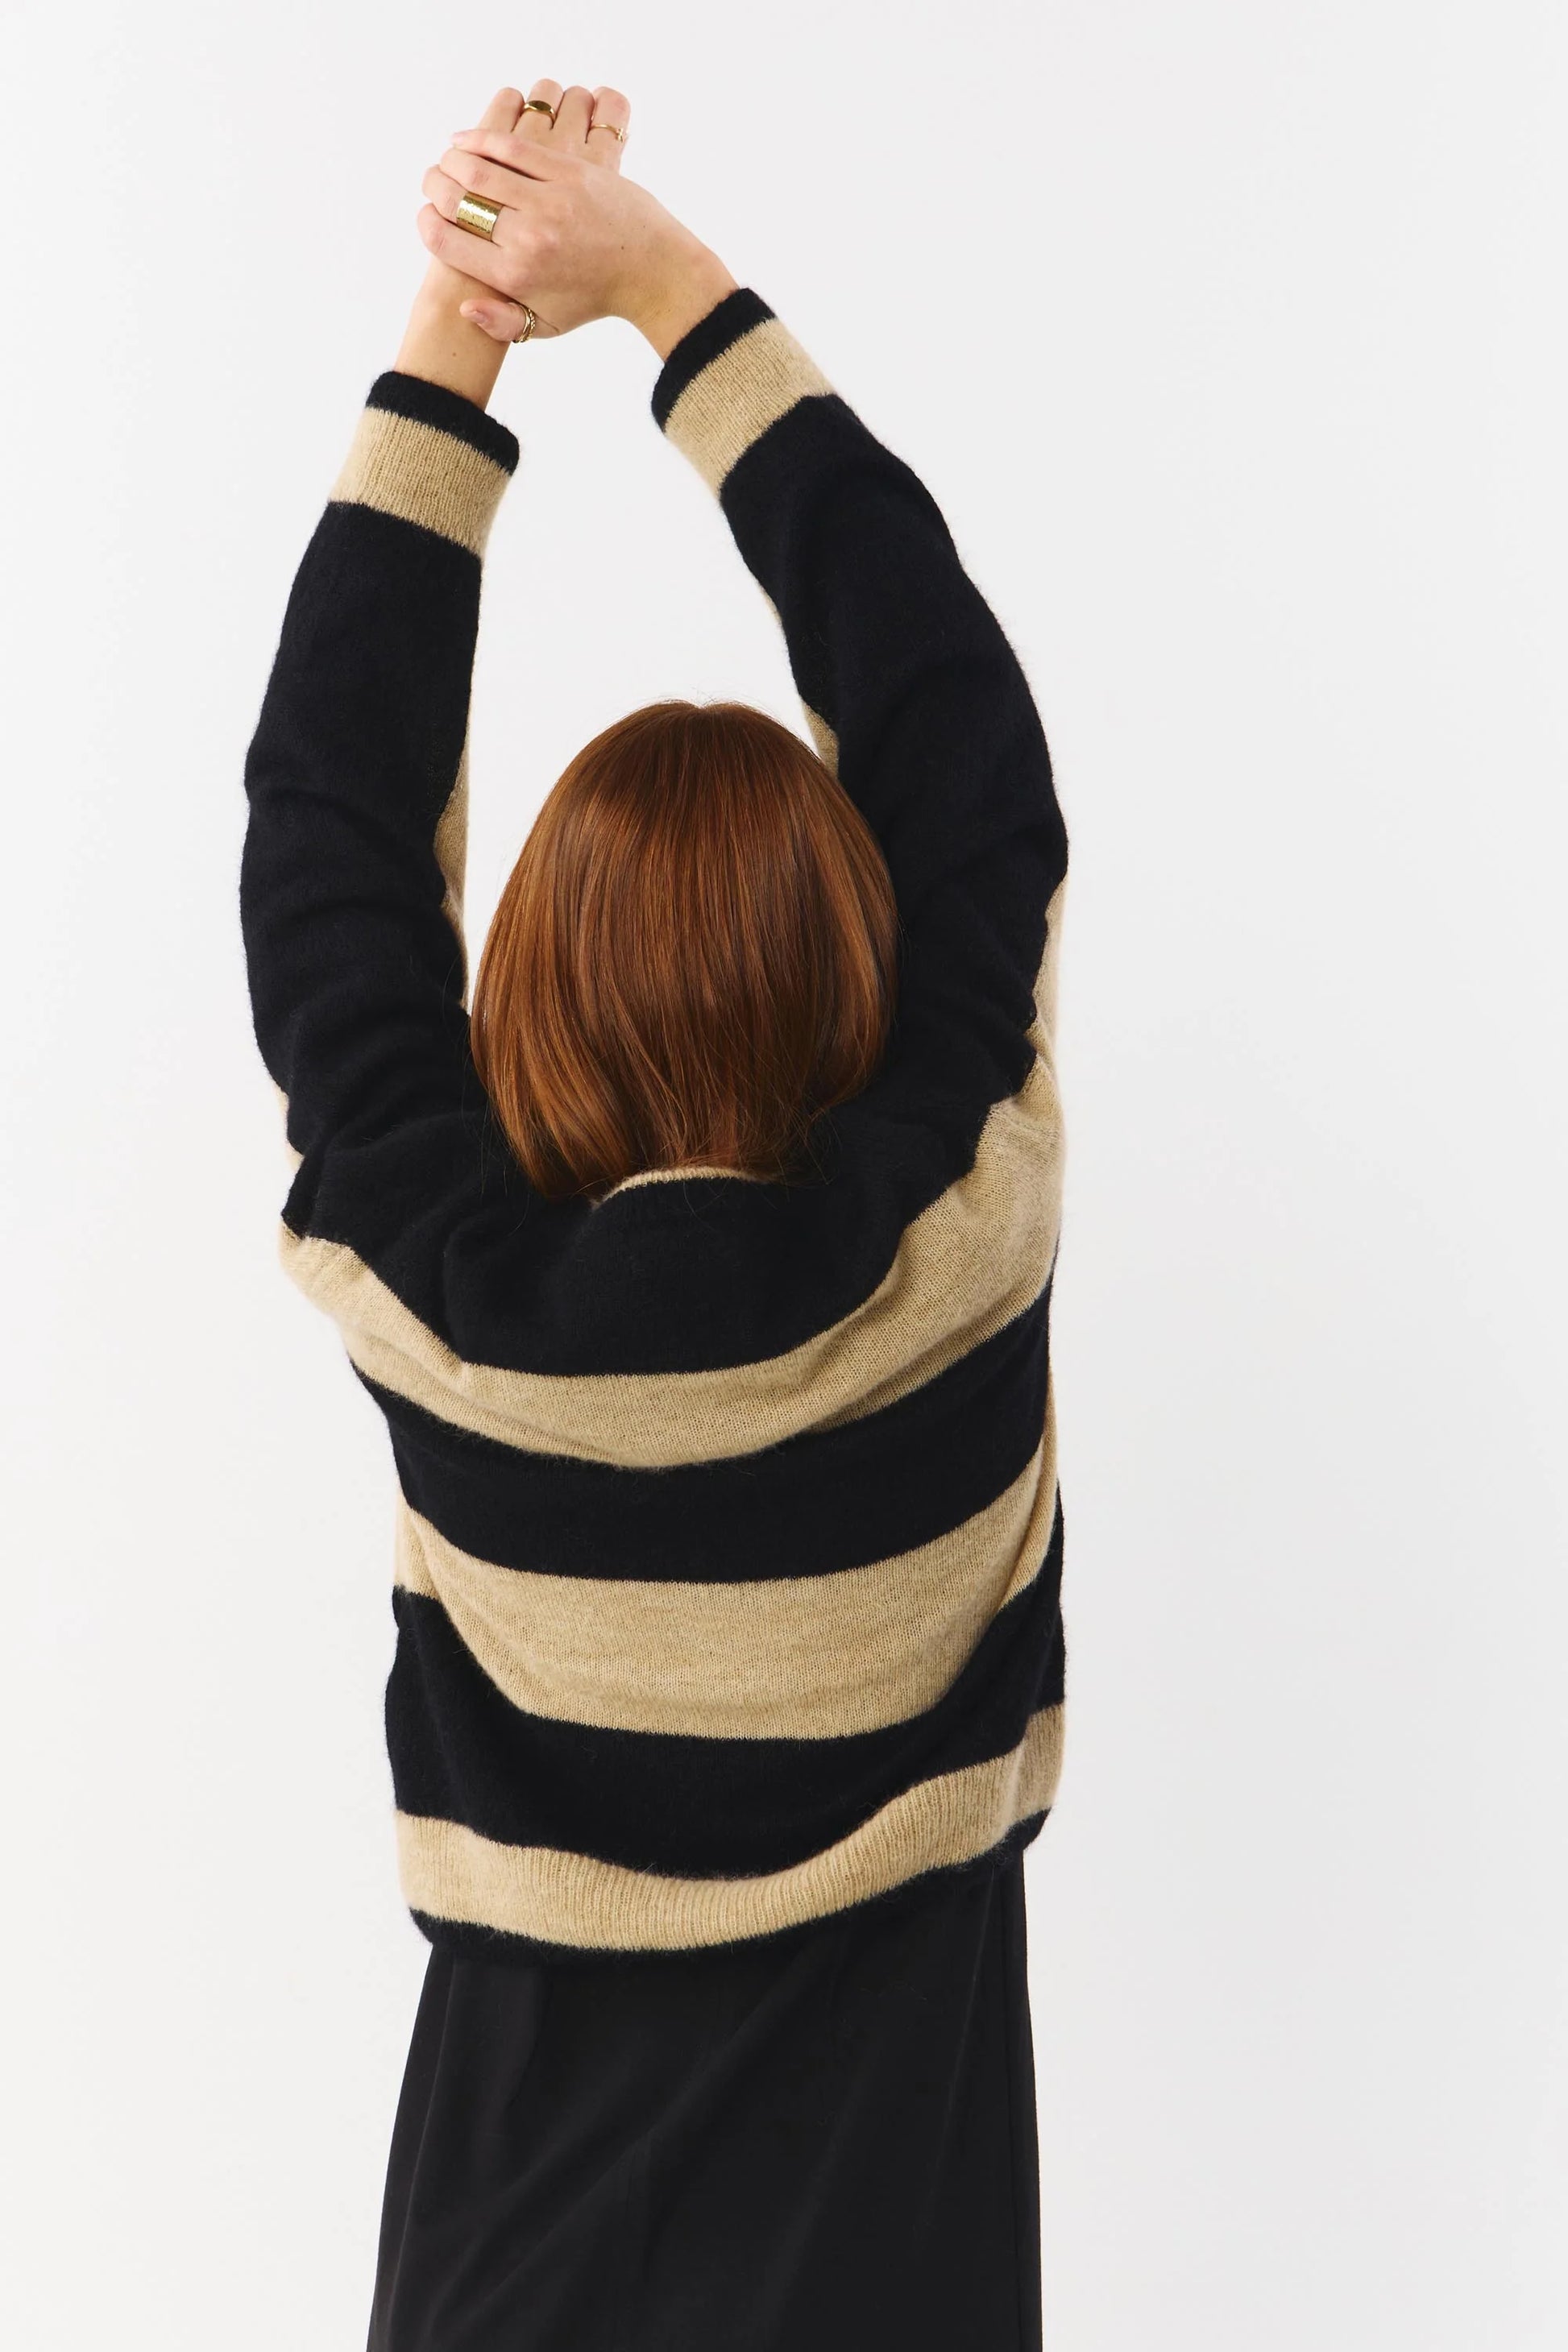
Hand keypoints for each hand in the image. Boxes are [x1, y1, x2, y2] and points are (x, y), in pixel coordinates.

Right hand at [418, 80, 736, 356]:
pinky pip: (513, 146)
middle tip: (433, 182)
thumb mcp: (546, 325)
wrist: (652, 270)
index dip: (426, 223)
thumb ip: (501, 324)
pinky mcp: (569, 171)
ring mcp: (549, 201)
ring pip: (480, 167)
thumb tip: (462, 308)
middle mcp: (527, 238)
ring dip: (453, 158)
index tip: (428, 216)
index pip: (446, 241)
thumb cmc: (593, 299)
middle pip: (458, 199)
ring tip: (448, 160)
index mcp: (514, 277)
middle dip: (434, 185)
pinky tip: (465, 139)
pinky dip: (482, 138)